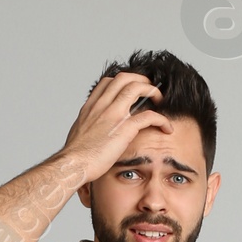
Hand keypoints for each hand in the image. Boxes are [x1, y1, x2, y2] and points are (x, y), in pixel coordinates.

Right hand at [60, 71, 172, 186]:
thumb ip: (90, 126)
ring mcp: (113, 114)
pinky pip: (149, 116)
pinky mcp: (124, 128)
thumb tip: (93, 129)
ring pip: (136, 88)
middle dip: (141, 80)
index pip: (109, 82)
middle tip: (151, 90)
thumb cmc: (76, 155)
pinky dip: (162, 119)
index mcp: (92, 106)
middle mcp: (103, 105)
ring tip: (160, 100)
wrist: (74, 163)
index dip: (124, 82)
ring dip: (152, 91)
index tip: (133, 89)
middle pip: (124, 78)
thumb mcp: (80, 132)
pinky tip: (167, 127)